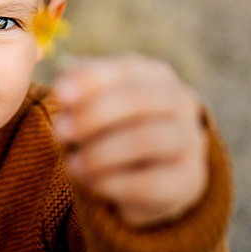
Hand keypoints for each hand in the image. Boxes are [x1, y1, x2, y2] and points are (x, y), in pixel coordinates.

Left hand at [53, 55, 208, 227]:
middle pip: (138, 99)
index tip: (59, 95)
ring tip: (72, 164)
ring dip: (100, 152)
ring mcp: (191, 140)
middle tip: (60, 132)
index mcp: (156, 74)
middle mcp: (180, 101)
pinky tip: (90, 182)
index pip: (125, 68)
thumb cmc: (112, 126)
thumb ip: (78, 89)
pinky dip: (113, 183)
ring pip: (146, 140)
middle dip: (92, 116)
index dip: (90, 80)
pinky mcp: (190, 180)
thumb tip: (64, 86)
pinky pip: (151, 182)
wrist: (149, 175)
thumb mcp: (94, 101)